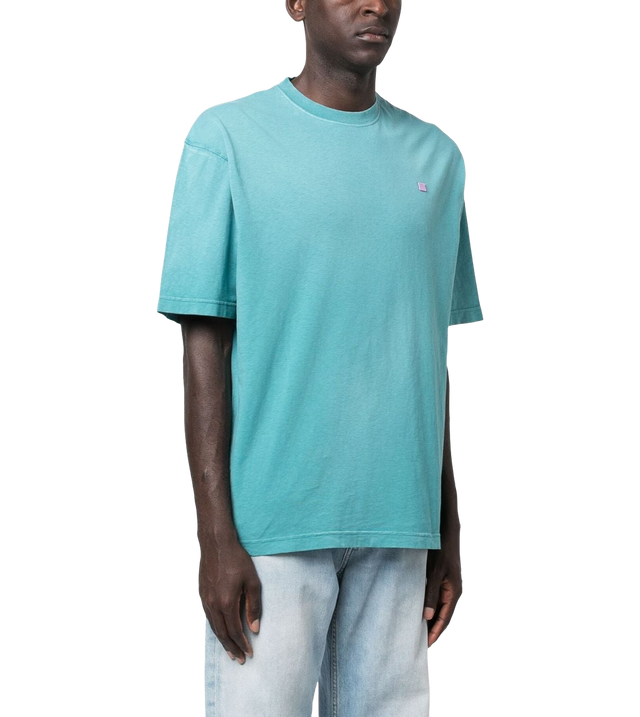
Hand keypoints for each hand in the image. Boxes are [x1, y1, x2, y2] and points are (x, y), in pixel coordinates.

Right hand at [197, 538, 261, 664]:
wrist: (217, 543)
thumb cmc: (238, 560)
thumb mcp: (253, 582)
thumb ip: (254, 606)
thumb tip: (255, 628)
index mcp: (227, 603)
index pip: (235, 631)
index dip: (243, 644)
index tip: (250, 653)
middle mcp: (213, 604)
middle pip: (222, 633)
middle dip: (232, 648)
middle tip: (240, 660)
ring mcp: (205, 599)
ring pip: (213, 627)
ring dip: (222, 640)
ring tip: (230, 651)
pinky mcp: (202, 593)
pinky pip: (208, 617)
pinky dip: (215, 628)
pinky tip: (220, 631)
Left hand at [423, 547, 462, 648]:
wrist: (445, 535)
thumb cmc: (440, 552)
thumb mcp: (433, 573)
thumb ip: (431, 594)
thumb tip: (427, 616)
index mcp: (454, 593)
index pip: (445, 618)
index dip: (436, 632)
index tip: (428, 644)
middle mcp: (453, 592)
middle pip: (444, 616)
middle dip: (435, 629)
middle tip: (423, 643)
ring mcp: (449, 587)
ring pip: (441, 609)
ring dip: (433, 620)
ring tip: (421, 633)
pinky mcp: (443, 582)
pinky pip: (438, 599)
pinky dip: (432, 608)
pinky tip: (422, 613)